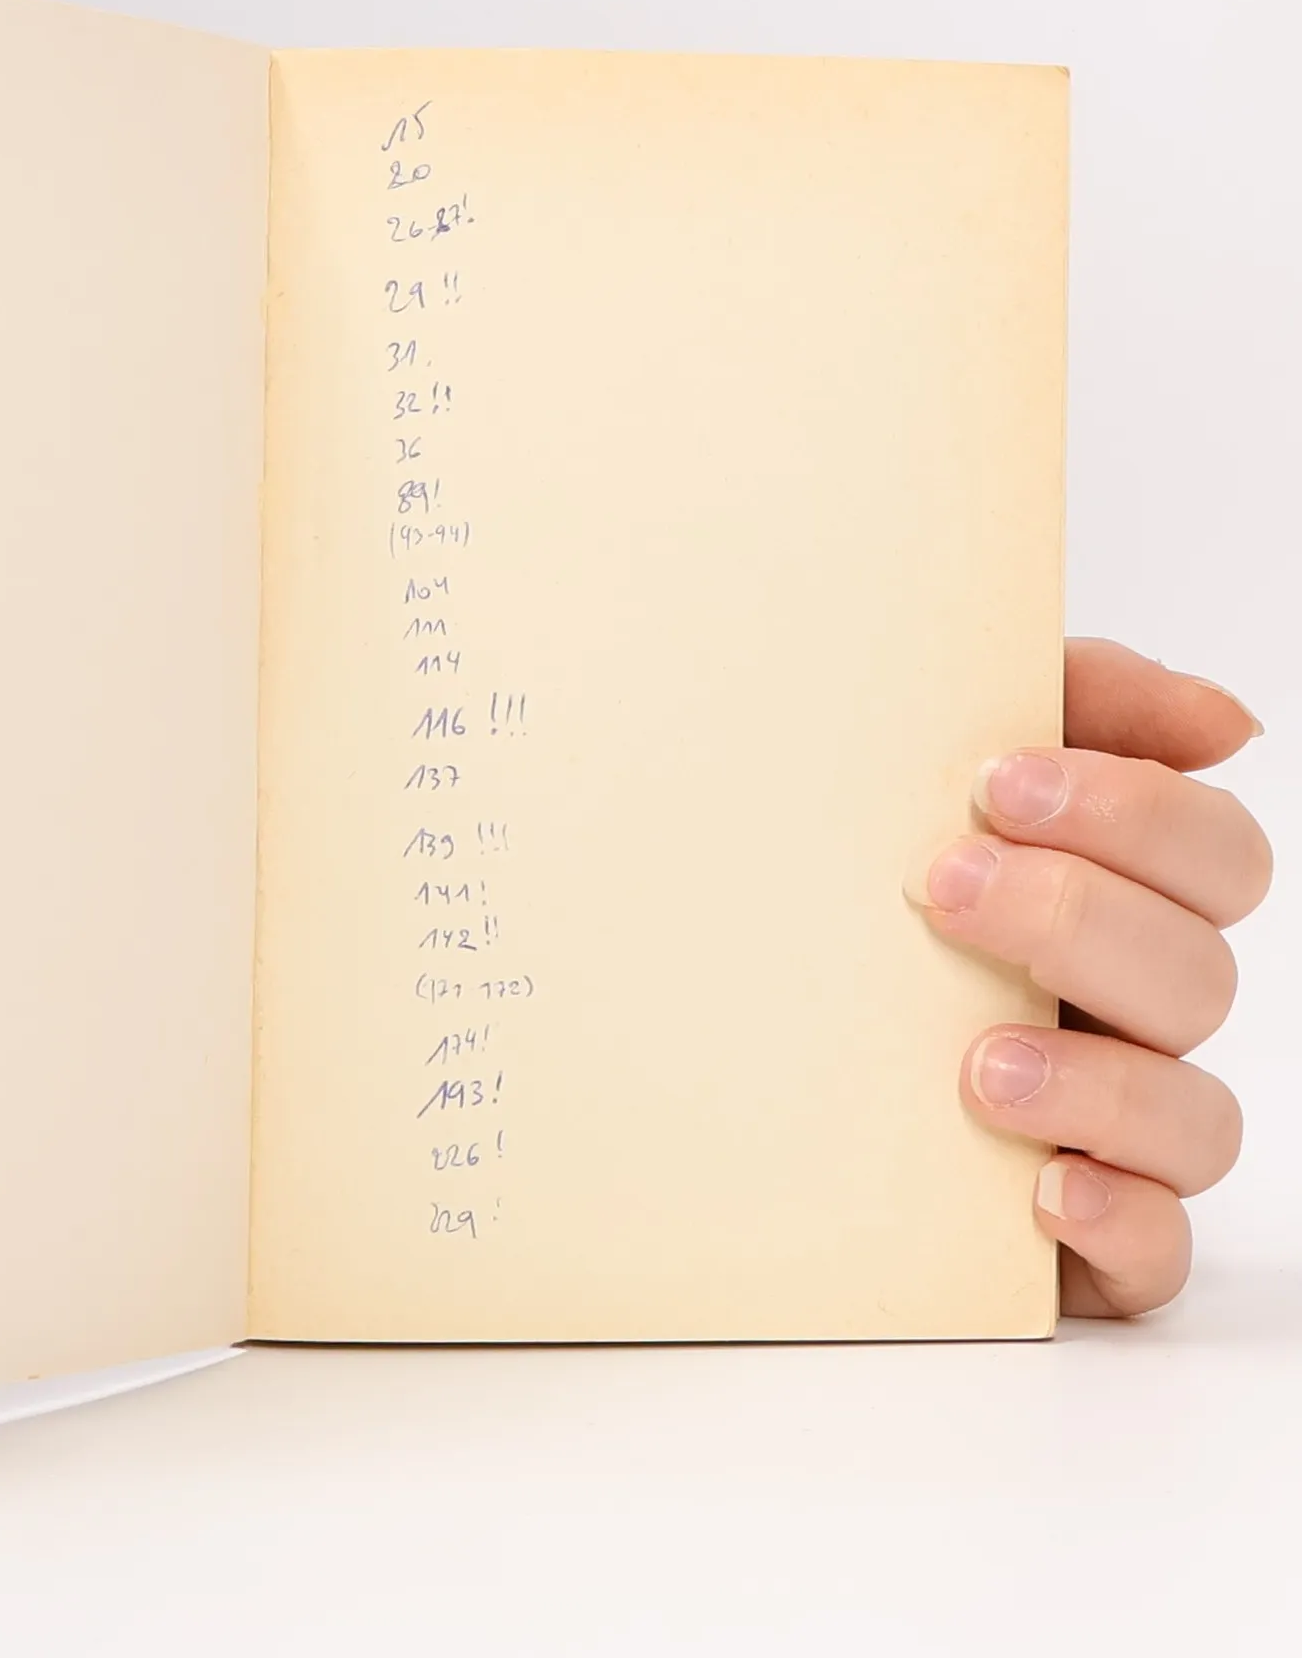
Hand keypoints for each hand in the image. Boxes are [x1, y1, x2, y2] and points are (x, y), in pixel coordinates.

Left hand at [909, 640, 1269, 1316]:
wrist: (735, 1069)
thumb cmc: (854, 909)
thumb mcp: (913, 782)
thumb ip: (1055, 706)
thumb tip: (1218, 720)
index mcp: (1113, 903)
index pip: (1211, 851)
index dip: (1136, 811)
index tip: (1002, 782)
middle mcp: (1128, 1015)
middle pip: (1200, 969)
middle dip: (1079, 919)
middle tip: (945, 890)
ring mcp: (1113, 1131)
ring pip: (1194, 1115)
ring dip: (1096, 1082)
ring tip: (976, 1064)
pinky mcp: (1085, 1238)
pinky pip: (1156, 1249)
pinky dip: (1117, 1220)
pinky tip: (1043, 1187)